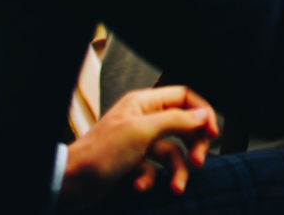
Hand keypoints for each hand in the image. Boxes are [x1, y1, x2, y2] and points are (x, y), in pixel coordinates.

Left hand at [59, 85, 218, 209]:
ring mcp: (139, 142)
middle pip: (183, 125)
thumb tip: (202, 115)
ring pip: (171, 152)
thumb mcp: (143, 132)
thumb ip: (176, 120)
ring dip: (176, 170)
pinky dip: (152, 180)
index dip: (201, 112)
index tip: (212, 132)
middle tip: (199, 161)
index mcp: (144, 103)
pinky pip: (154, 169)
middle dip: (193, 146)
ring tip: (177, 186)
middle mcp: (143, 119)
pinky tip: (141, 186)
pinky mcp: (133, 163)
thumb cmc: (99, 154)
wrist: (71, 183)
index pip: (184, 97)